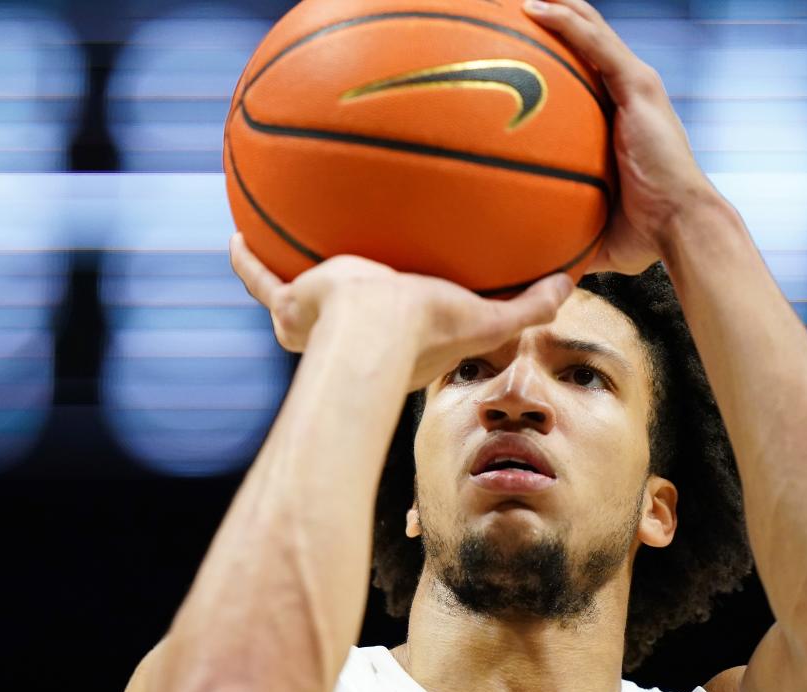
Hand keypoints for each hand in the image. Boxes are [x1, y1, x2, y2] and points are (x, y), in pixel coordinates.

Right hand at [230, 233, 573, 388]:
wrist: (373, 335)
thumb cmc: (426, 334)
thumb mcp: (485, 318)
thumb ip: (528, 306)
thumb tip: (571, 282)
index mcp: (392, 340)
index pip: (396, 327)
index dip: (400, 315)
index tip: (402, 301)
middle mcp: (349, 335)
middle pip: (342, 312)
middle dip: (339, 296)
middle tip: (345, 271)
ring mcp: (314, 321)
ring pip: (295, 296)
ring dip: (289, 278)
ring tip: (282, 250)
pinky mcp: (290, 304)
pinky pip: (260, 281)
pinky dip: (246, 262)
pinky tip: (235, 237)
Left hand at [523, 0, 722, 274]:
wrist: (680, 229)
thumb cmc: (640, 235)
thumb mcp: (587, 226)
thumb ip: (556, 229)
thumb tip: (518, 259)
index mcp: (614, 116)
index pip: (578, 68)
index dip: (547, 49)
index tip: (506, 44)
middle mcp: (625, 92)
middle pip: (581, 36)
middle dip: (547, 14)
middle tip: (499, 5)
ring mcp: (634, 84)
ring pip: (587, 27)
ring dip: (554, 3)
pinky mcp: (638, 86)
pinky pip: (595, 44)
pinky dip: (565, 22)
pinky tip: (530, 7)